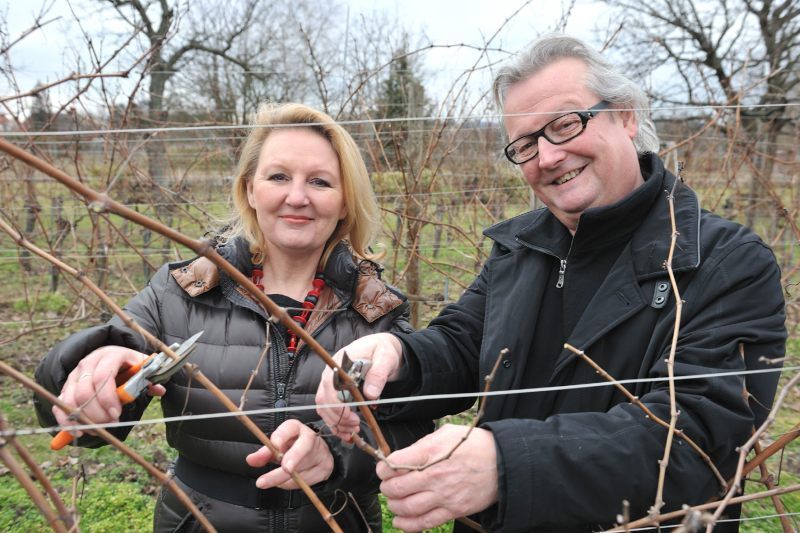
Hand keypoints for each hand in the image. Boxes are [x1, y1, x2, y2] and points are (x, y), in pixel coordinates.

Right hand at [54, 346, 164, 435]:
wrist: (111, 356)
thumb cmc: (129, 365)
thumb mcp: (141, 368)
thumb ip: (149, 379)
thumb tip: (159, 390)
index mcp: (109, 355)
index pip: (102, 376)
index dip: (108, 398)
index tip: (116, 415)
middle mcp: (88, 363)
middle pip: (85, 391)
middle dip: (97, 413)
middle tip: (111, 424)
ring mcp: (74, 375)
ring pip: (70, 400)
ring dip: (83, 419)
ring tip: (99, 430)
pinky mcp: (66, 387)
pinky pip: (60, 406)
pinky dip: (66, 421)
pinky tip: (79, 432)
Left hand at [245, 419, 332, 489]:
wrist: (317, 453)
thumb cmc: (292, 447)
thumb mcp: (277, 447)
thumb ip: (264, 453)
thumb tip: (250, 460)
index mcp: (295, 428)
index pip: (290, 427)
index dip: (282, 435)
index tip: (275, 443)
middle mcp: (310, 438)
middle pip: (303, 447)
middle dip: (294, 457)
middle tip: (285, 469)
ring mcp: (321, 452)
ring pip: (304, 467)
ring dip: (286, 478)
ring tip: (274, 481)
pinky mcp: (325, 467)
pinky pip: (308, 480)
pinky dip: (294, 484)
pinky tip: (288, 482)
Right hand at [315, 333, 402, 439]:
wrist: (380, 350)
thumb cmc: (382, 351)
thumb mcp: (385, 358)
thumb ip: (378, 374)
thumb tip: (370, 394)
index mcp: (340, 362)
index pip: (330, 385)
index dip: (338, 404)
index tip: (352, 417)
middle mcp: (330, 372)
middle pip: (324, 399)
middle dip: (338, 417)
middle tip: (356, 427)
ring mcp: (330, 383)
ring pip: (323, 407)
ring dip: (336, 422)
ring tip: (353, 431)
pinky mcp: (334, 391)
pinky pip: (328, 409)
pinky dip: (336, 423)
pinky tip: (347, 432)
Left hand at [377, 424, 497, 531]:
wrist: (502, 461)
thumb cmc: (473, 445)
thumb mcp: (445, 433)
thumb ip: (422, 445)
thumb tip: (404, 456)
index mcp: (430, 452)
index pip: (394, 464)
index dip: (383, 468)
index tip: (384, 469)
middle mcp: (434, 475)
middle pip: (397, 488)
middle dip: (386, 488)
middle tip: (388, 485)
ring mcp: (444, 495)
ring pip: (407, 508)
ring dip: (394, 506)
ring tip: (394, 501)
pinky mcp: (453, 510)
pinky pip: (425, 522)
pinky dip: (408, 525)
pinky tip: (400, 521)